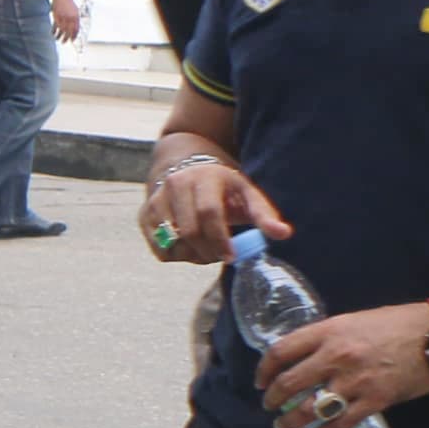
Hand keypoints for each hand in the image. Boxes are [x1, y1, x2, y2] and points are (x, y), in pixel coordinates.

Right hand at [50, 0, 84, 44]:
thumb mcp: (75, 11)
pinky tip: (53, 34)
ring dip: (59, 36)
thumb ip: (75, 19)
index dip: (74, 36)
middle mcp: (70, 18)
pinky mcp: (56, 17)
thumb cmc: (69, 4)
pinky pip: (55, 26)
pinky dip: (53, 31)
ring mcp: (62, 18)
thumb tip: (75, 29)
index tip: (72, 40)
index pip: (76, 29)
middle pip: (68, 31)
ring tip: (57, 39)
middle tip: (64, 42)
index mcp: (76, 17)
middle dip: (66, 38)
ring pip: (61, 30)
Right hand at [142, 155, 278, 266]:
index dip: (220, 238)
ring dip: (192, 255)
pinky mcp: (144, 215)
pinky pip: (159, 248)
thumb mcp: (247, 194)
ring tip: (207, 251)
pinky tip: (190, 248)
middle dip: (207, 251)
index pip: (208, 212)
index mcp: (204, 178)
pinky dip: (176, 256)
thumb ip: (264, 215)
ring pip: (171, 241)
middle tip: (221, 257)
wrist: (187, 170)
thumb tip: (284, 234)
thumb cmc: (224, 188)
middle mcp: (175, 184)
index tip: (231, 257)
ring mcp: (155, 200)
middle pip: (188, 229)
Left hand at [257, 301, 428, 427]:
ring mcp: (356, 381)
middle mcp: (337, 356)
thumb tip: (301, 358)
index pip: (281, 351)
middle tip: (269, 406)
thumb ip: (327, 338)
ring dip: (290, 421)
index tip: (260, 381)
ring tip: (283, 426)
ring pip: (310, 408)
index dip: (264, 370)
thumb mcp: (353, 321)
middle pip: (289, 383)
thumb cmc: (397, 324)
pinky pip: (338, 425)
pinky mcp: (375, 401)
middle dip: (273, 399)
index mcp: (329, 331)